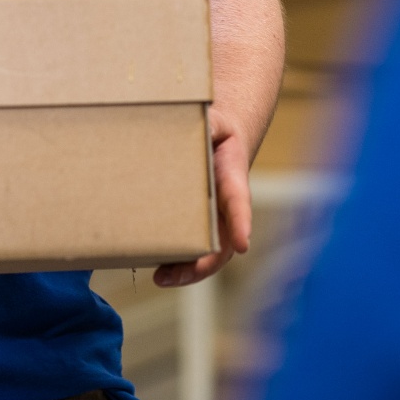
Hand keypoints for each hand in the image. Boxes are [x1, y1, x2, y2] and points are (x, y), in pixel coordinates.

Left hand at [154, 122, 253, 287]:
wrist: (221, 140)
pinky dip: (177, 263)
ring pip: (208, 255)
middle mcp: (227, 208)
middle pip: (223, 244)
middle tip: (178, 272)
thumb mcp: (215, 122)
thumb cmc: (217, 131)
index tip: (242, 242)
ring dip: (187, 271)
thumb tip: (202, 126)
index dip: (241, 223)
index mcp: (233, 179)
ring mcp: (214, 220)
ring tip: (162, 278)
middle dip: (204, 263)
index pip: (239, 203)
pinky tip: (156, 270)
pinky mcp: (197, 225)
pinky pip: (192, 249)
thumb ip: (210, 125)